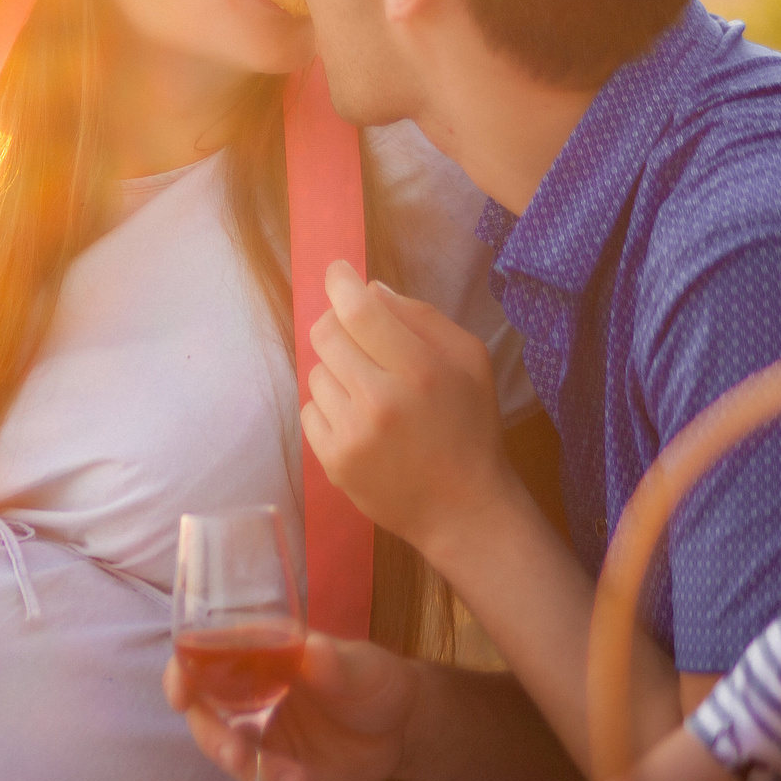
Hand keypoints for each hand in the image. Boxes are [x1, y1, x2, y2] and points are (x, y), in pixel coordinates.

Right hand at [167, 632, 418, 780]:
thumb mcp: (360, 666)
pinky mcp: (275, 768)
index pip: (202, 656)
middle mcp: (246, 694)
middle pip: (203, 711)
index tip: (181, 693)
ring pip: (225, 749)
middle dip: (212, 735)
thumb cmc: (373, 679)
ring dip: (241, 766)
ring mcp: (259, 733)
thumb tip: (313, 650)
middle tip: (237, 754)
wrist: (401, 727)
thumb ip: (334, 662)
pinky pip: (259, 780)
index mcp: (256, 655)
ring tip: (286, 775)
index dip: (182, 672)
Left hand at [301, 260, 512, 561]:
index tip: (338, 273)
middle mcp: (381, 398)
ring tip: (370, 391)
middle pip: (326, 333)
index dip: (341, 282)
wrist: (463, 507)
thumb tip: (369, 289)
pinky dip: (330, 407)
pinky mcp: (333, 461)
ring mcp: (353, 433)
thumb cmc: (470, 425)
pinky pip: (310, 409)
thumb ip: (421, 317)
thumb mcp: (469, 360)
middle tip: (358, 337)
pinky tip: (360, 421)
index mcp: (419, 368)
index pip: (359, 310)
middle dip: (338, 325)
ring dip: (337, 370)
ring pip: (315, 371)